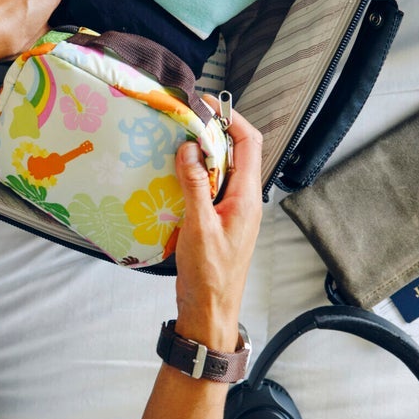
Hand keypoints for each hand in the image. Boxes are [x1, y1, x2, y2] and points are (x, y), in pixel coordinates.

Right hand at [171, 99, 262, 348]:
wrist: (208, 312)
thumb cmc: (210, 277)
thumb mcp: (199, 228)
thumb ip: (195, 186)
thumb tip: (189, 149)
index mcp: (246, 198)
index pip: (249, 144)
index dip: (232, 119)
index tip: (208, 105)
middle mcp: (242, 201)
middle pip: (233, 154)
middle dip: (209, 134)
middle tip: (181, 121)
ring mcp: (229, 211)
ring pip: (218, 171)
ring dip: (198, 156)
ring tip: (172, 144)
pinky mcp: (215, 221)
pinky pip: (206, 189)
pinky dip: (190, 178)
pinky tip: (169, 177)